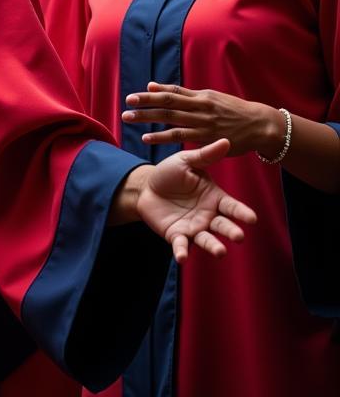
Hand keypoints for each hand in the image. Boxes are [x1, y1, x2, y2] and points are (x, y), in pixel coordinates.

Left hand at [123, 82, 282, 157]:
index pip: (171, 92)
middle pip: (168, 103)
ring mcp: (204, 123)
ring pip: (171, 119)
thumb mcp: (209, 97)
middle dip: (145, 104)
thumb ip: (182, 94)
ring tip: (128, 118)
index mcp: (200, 96)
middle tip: (126, 104)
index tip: (132, 96)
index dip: (150, 94)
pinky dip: (162, 137)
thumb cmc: (232, 110)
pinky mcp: (208, 139)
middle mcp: (200, 106)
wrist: (260, 126)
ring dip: (148, 119)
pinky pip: (181, 137)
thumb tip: (153, 85)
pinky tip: (147, 138)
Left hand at [135, 138, 256, 262]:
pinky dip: (182, 252)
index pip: (231, 206)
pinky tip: (182, 258)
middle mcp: (208, 216)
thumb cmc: (170, 173)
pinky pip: (181, 246)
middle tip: (238, 237)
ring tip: (220, 252)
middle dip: (231, 231)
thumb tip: (226, 140)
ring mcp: (194, 228)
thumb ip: (205, 155)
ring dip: (213, 246)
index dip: (242, 212)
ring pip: (207, 239)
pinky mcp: (177, 236)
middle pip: (223, 225)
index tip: (252, 218)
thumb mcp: (186, 161)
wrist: (146, 186)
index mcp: (213, 197)